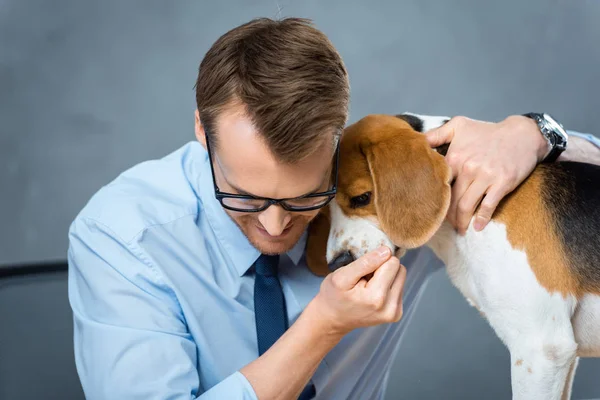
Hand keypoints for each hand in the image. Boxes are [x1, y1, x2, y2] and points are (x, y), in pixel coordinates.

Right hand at [310, 246, 406, 336]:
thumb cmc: (334, 295)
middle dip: (383, 269)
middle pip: (400, 269)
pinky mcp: (396, 314)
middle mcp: (390, 308)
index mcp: (376, 297)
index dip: (376, 260)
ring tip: (368, 286)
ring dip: (386, 277)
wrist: (332, 319)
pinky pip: (399, 288)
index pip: (392, 262)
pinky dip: (386, 286)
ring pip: (401, 277)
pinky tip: (372, 293)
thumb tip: (387, 251)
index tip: (363, 270)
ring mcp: (394, 313)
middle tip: (365, 278)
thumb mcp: (341, 276)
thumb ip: (365, 263)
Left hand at [424, 115, 547, 233]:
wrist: (522, 134)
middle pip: (451, 199)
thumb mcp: (459, 126)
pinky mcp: (502, 183)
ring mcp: (485, 176)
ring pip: (466, 205)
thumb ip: (436, 134)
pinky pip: (488, 206)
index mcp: (455, 156)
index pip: (438, 183)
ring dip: (461, 221)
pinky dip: (482, 219)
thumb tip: (417, 141)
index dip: (433, 197)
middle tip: (443, 224)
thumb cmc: (488, 131)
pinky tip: (478, 227)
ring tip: (459, 229)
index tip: (429, 207)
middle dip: (446, 215)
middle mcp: (468, 167)